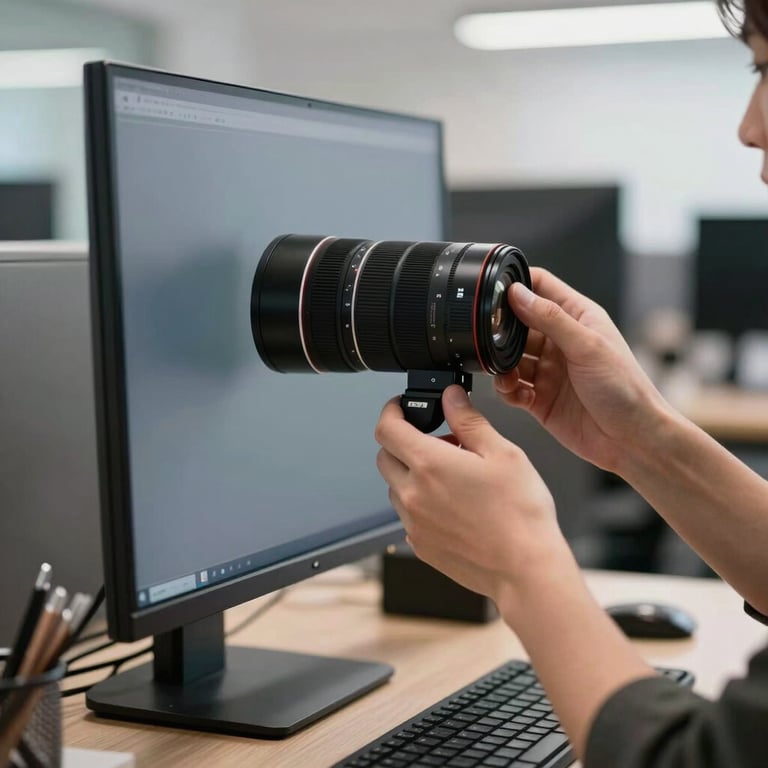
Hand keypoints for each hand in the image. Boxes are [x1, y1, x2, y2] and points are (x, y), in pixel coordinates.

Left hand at [375, 385, 573, 614]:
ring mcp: (414, 523)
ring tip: (454, 478)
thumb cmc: (520, 514)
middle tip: (441, 444)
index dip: (391, 411)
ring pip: (396, 487)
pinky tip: (455, 506)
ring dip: (413, 475)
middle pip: (386, 457)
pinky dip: (421, 503)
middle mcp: (413, 494)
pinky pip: (409, 515)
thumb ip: (469, 421)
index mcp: (429, 465)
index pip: (386, 428)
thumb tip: (451, 397)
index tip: (401, 407)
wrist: (526, 570)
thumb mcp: (503, 453)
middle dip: (405, 443)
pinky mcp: (420, 545)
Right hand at [496, 268, 668, 472]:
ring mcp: (549, 370)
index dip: (518, 284)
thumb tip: (518, 293)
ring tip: (506, 373)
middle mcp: (560, 341)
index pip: (541, 287)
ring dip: (502, 364)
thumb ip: (550, 318)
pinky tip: (519, 394)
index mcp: (577, 318)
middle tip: (491, 339)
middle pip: (518, 324)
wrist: (633, 439)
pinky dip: (507, 390)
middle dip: (502, 331)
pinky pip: (512, 388)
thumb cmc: (626, 389)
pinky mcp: (539, 398)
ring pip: (510, 358)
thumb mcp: (587, 345)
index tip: (494, 291)